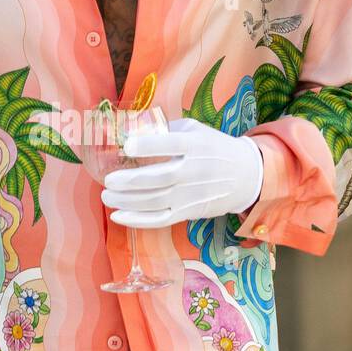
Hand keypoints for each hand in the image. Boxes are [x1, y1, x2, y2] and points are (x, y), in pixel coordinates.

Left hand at [101, 116, 263, 228]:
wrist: (245, 175)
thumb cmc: (213, 148)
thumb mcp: (196, 130)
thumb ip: (167, 130)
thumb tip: (131, 130)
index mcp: (196, 145)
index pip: (172, 144)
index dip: (149, 145)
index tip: (127, 146)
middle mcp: (194, 170)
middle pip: (160, 178)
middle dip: (130, 181)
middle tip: (108, 180)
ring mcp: (191, 194)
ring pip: (155, 201)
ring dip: (127, 201)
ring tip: (107, 196)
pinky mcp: (188, 212)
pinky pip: (160, 219)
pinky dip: (137, 220)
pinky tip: (118, 216)